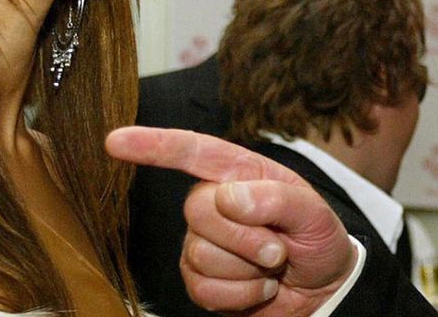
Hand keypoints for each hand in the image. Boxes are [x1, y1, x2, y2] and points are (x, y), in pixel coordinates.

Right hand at [106, 127, 356, 315]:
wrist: (323, 289)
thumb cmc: (318, 239)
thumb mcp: (314, 213)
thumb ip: (276, 198)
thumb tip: (228, 198)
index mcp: (239, 173)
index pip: (192, 152)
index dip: (153, 145)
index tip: (115, 141)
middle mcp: (214, 203)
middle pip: (197, 211)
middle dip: (244, 237)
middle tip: (277, 249)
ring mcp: (202, 241)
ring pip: (201, 255)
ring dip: (248, 271)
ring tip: (270, 267)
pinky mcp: (199, 278)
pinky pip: (203, 289)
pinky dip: (240, 295)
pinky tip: (258, 288)